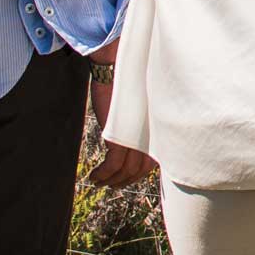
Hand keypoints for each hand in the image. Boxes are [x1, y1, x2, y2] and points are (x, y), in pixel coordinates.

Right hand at [83, 64, 156, 187]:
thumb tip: (137, 144)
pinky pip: (112, 165)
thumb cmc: (128, 85)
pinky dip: (102, 174)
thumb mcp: (139, 109)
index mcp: (159, 129)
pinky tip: (94, 177)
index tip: (129, 177)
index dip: (141, 173)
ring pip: (126, 170)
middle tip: (113, 184)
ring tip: (101, 182)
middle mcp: (152, 135)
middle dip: (126, 180)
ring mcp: (137, 137)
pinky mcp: (119, 136)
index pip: (156, 160)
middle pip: (141, 169)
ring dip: (112, 180)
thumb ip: (142, 126)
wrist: (116, 69)